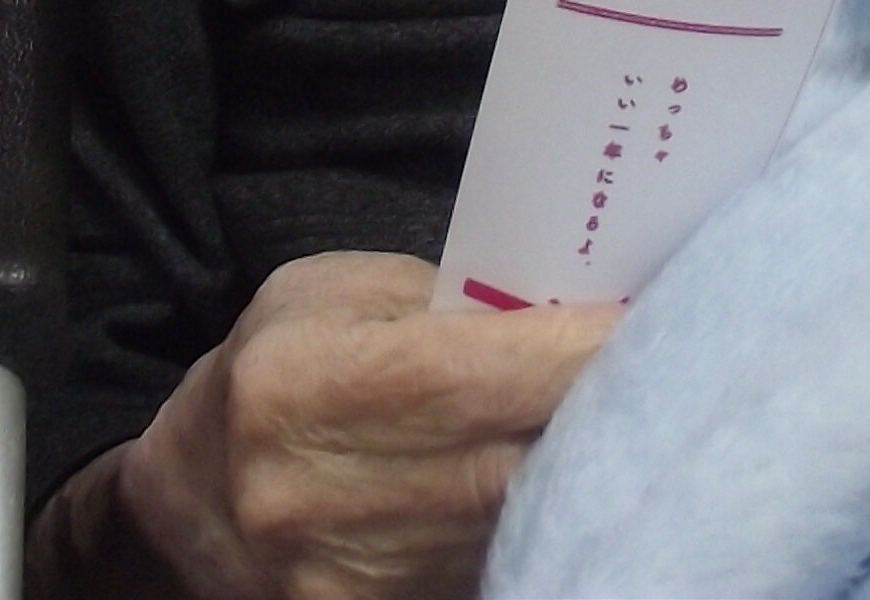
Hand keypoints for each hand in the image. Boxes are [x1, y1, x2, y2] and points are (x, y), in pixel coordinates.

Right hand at [111, 252, 619, 599]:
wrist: (194, 499)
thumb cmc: (276, 370)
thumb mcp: (329, 297)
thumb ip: (438, 301)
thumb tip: (568, 308)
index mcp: (300, 382)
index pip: (472, 373)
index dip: (579, 353)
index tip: (662, 321)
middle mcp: (316, 493)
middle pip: (509, 462)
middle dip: (600, 413)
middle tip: (675, 369)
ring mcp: (347, 577)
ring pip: (512, 525)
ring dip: (579, 474)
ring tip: (626, 417)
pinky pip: (491, 568)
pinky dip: (537, 526)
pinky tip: (566, 486)